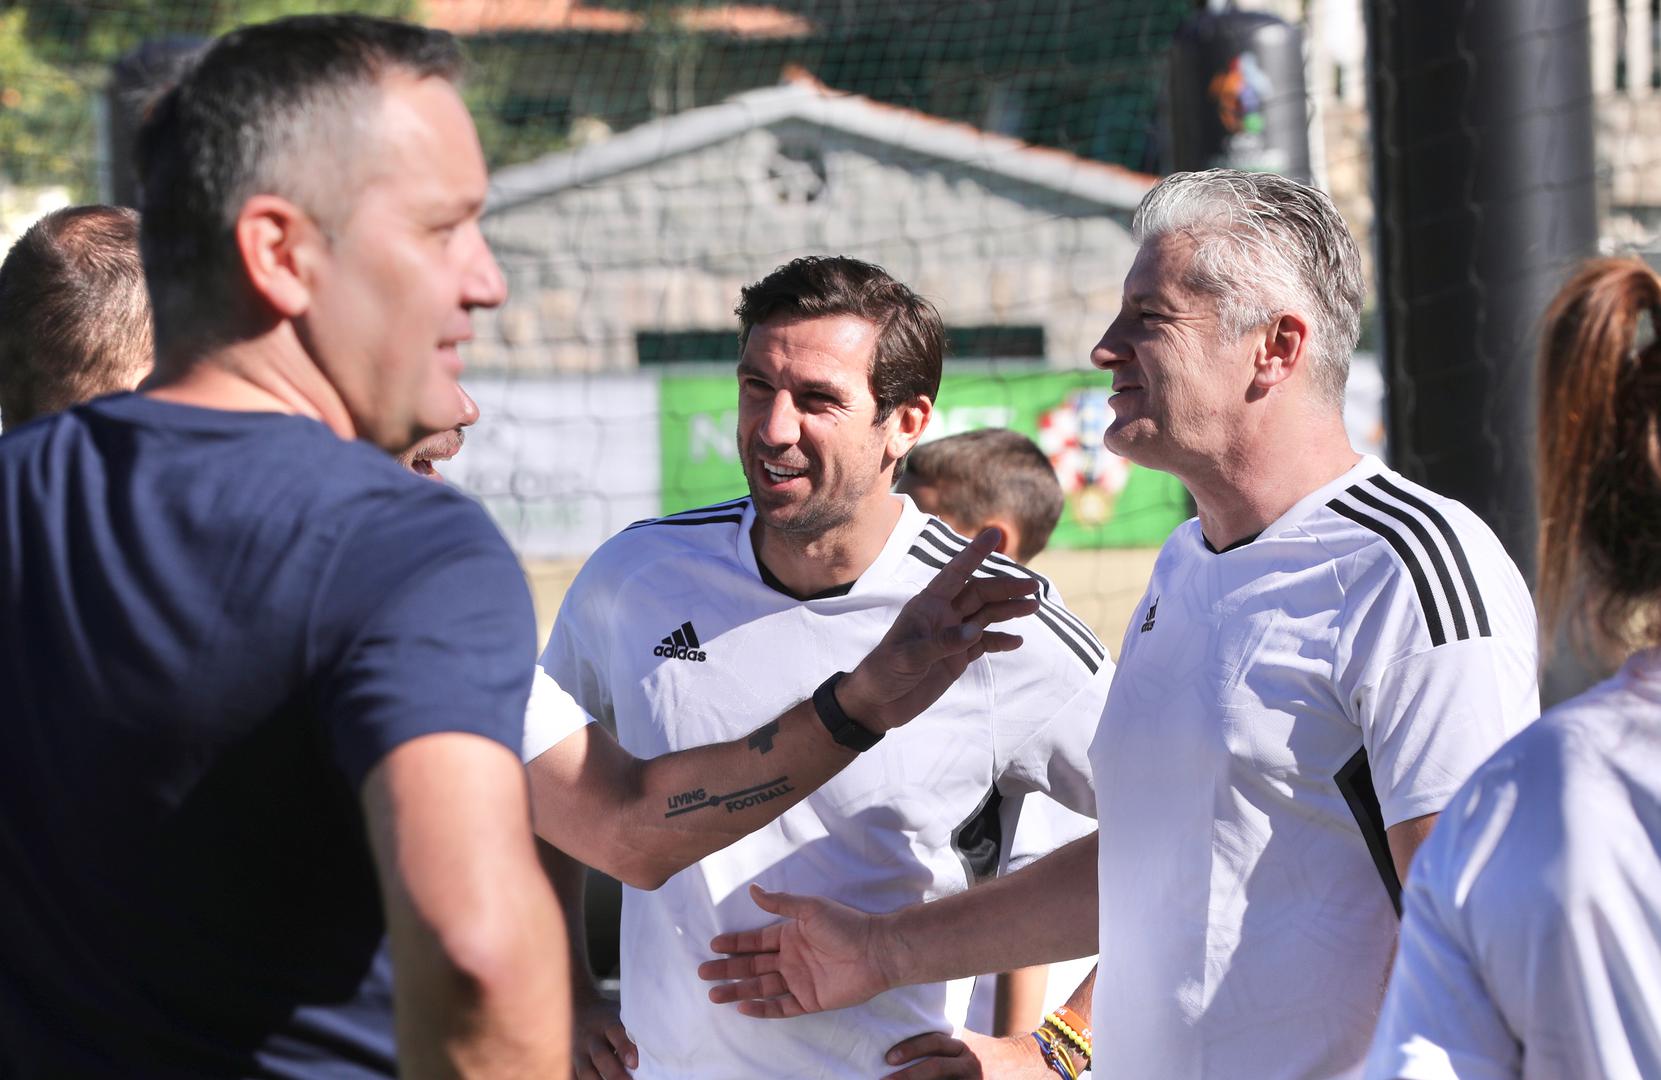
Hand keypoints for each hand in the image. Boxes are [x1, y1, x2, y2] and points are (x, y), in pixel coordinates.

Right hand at [572, 993, 637, 1079]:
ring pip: (586, 1072)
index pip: (615, 1033)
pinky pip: (573, 1076)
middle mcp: (590, 1038)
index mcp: (606, 1023)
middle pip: (601, 1057)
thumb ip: (632, 1031)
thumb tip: (658, 1047)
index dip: (624, 1047)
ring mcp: (578, 1053)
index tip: (635, 1063)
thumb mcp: (619, 1016)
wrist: (578, 1010)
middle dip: (614, 1073)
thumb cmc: (608, 1018)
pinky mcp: (571, 1064)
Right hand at [699, 883, 890, 1017]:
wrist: (876, 951)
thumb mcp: (810, 908)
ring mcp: (799, 981)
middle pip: (752, 966)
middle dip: (727, 969)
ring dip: (738, 990)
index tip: (713, 945)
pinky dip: (762, 1008)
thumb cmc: (845, 925)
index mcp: (790, 936)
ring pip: (761, 987)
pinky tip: (743, 1006)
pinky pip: (781, 1006)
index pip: (755, 941)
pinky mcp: (810, 1000)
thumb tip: (753, 890)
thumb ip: (780, 902)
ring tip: (714, 994)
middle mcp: (791, 959)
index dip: (734, 943)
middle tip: (703, 973)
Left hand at [840, 527, 1038, 731]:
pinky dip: (1000, 641)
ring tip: (1033, 607)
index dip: (974, 553)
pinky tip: (1017, 641)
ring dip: (1008, 610)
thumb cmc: (884, 672)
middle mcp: (942, 615)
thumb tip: (975, 630)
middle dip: (1005, 588)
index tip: (994, 534)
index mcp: (927, 605)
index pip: (955, 573)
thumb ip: (942, 642)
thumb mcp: (908, 656)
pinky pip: (984, 643)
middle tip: (1033, 587)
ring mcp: (952, 636)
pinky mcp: (958, 657)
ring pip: (986, 615)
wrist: (878, 704)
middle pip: (979, 594)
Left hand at [881, 1029, 1052, 1078]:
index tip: (888, 1058)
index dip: (910, 1048)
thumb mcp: (969, 1044)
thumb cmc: (988, 1055)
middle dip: (907, 1076)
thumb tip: (906, 1047)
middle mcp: (970, 1062)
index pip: (934, 1043)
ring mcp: (975, 1079)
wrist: (1027, 1065)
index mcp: (963, 1046)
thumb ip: (946, 1046)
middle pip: (935, 1067)